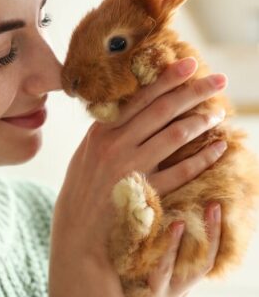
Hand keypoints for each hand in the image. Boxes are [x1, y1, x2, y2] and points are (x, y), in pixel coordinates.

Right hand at [49, 57, 227, 296]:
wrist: (77, 232)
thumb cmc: (82, 190)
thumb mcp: (86, 154)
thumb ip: (107, 131)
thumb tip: (132, 110)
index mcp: (100, 131)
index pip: (138, 98)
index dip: (166, 80)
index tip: (189, 64)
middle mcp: (115, 145)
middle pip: (161, 111)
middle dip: (192, 91)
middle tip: (217, 79)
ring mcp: (130, 168)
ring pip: (173, 136)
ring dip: (200, 121)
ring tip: (219, 111)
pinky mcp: (145, 193)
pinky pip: (180, 172)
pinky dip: (202, 158)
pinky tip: (219, 148)